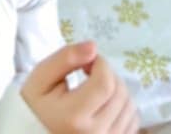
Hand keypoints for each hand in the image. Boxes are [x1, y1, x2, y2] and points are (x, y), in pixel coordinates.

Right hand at [21, 45, 137, 133]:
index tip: (86, 61)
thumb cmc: (36, 105)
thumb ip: (66, 58)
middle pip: (120, 93)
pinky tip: (106, 103)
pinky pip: (133, 122)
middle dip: (109, 73)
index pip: (105, 83)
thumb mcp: (41, 77)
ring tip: (96, 87)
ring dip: (117, 88)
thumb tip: (93, 47)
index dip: (101, 63)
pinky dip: (124, 107)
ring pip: (130, 106)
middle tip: (90, 72)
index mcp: (74, 117)